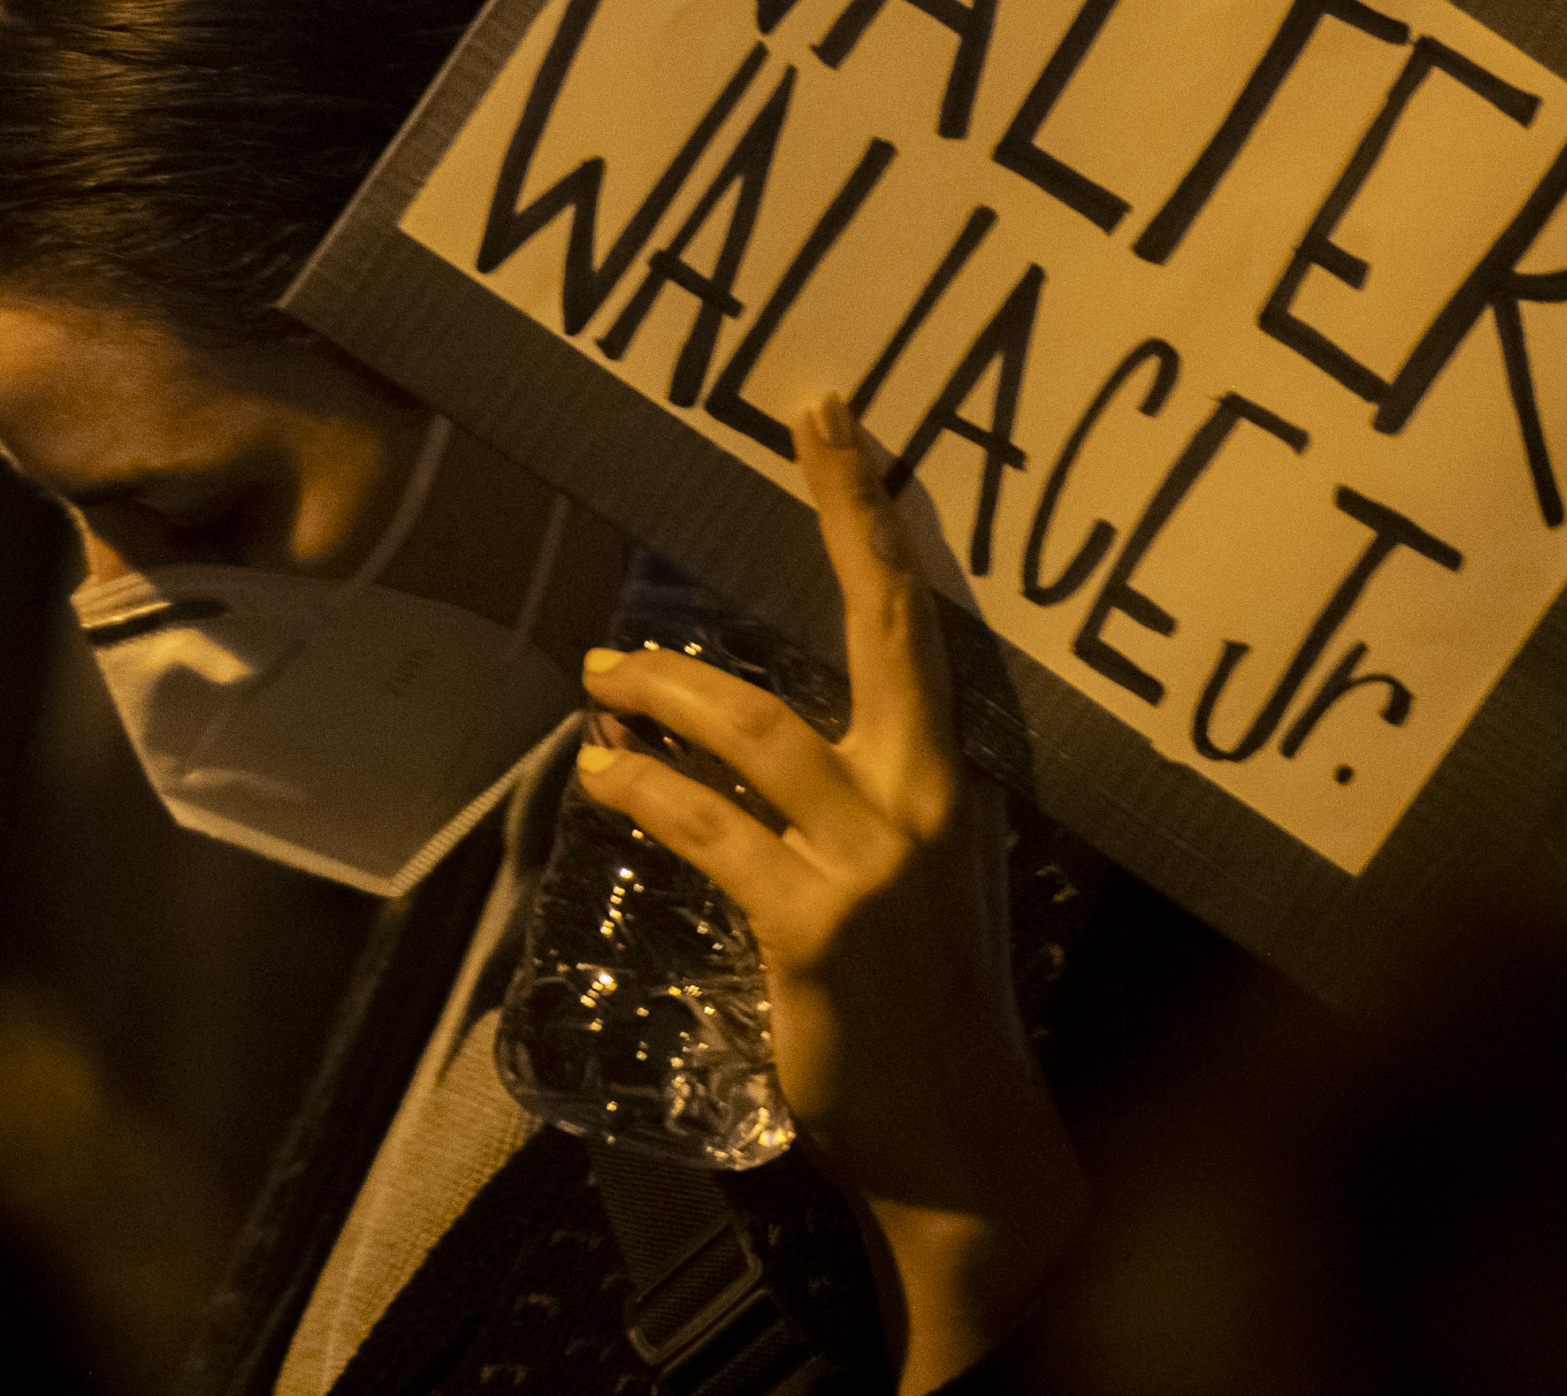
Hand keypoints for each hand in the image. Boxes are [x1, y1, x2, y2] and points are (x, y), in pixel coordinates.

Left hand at [572, 388, 1087, 1393]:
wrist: (967, 1146)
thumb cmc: (929, 1007)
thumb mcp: (908, 880)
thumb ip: (841, 798)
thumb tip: (708, 723)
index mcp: (952, 782)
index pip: (914, 622)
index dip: (870, 514)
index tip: (834, 420)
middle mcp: (924, 803)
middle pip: (873, 632)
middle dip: (831, 516)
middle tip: (782, 434)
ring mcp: (873, 866)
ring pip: (756, 730)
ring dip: (663, 690)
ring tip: (599, 677)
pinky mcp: (813, 929)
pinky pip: (709, 831)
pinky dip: (643, 792)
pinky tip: (603, 775)